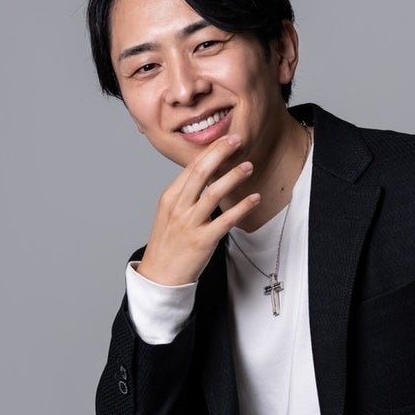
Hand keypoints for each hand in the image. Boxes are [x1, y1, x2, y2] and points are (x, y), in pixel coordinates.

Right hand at [137, 133, 259, 285]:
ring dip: (233, 177)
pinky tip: (254, 199)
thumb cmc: (168, 244)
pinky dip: (242, 207)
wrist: (160, 276)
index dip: (210, 151)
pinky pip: (226, 220)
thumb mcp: (170, 214)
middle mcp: (179, 208)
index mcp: (170, 198)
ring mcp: (190, 224)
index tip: (225, 139)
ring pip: (213, 193)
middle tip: (237, 140)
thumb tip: (205, 176)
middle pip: (200, 173)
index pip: (191, 167)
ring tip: (248, 166)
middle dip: (220, 153)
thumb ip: (185, 195)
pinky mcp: (203, 240)